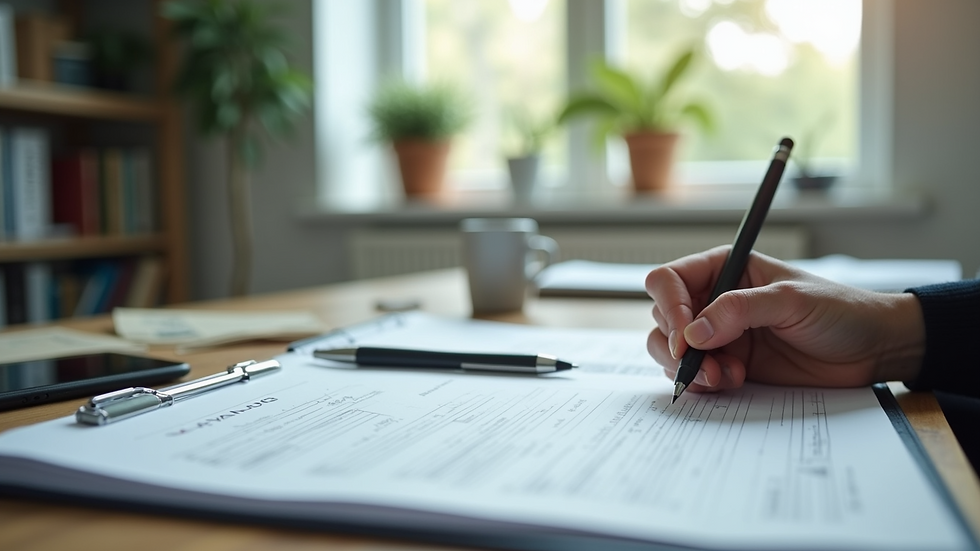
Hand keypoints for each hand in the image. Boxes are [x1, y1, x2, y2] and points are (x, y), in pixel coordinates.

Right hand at [646, 246, 925, 391]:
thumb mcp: (792, 300)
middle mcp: (713, 300)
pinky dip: (702, 384)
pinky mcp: (728, 365)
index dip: (669, 306)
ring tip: (725, 377)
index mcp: (724, 270)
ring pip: (670, 351)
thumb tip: (693, 332)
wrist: (871, 349)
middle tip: (704, 364)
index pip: (669, 280)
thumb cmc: (838, 310)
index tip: (685, 335)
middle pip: (662, 318)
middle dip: (676, 345)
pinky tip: (732, 383)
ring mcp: (719, 335)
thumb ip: (740, 310)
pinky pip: (694, 376)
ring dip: (689, 368)